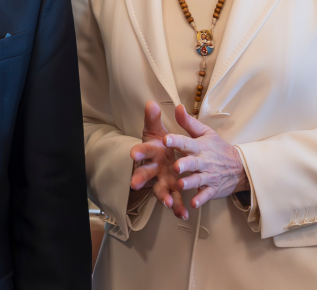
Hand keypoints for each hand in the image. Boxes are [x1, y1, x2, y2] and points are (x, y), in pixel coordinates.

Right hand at [129, 101, 187, 218]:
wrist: (166, 158)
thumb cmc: (159, 144)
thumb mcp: (157, 130)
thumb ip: (154, 118)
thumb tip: (151, 103)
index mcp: (153, 151)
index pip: (144, 150)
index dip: (139, 151)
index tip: (133, 153)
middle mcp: (154, 168)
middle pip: (145, 173)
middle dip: (140, 177)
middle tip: (134, 183)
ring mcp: (162, 180)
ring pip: (159, 189)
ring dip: (162, 196)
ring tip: (166, 202)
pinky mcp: (171, 190)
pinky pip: (174, 200)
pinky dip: (178, 207)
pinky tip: (183, 213)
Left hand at [163, 104, 248, 212]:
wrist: (239, 167)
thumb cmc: (218, 148)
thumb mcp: (205, 133)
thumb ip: (188, 123)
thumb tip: (177, 107)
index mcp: (200, 146)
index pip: (187, 142)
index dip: (176, 140)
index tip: (166, 138)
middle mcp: (203, 161)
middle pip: (192, 162)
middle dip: (185, 164)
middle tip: (176, 166)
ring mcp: (209, 176)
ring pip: (198, 180)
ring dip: (190, 183)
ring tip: (181, 185)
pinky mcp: (212, 189)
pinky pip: (206, 195)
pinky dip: (200, 199)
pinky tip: (193, 204)